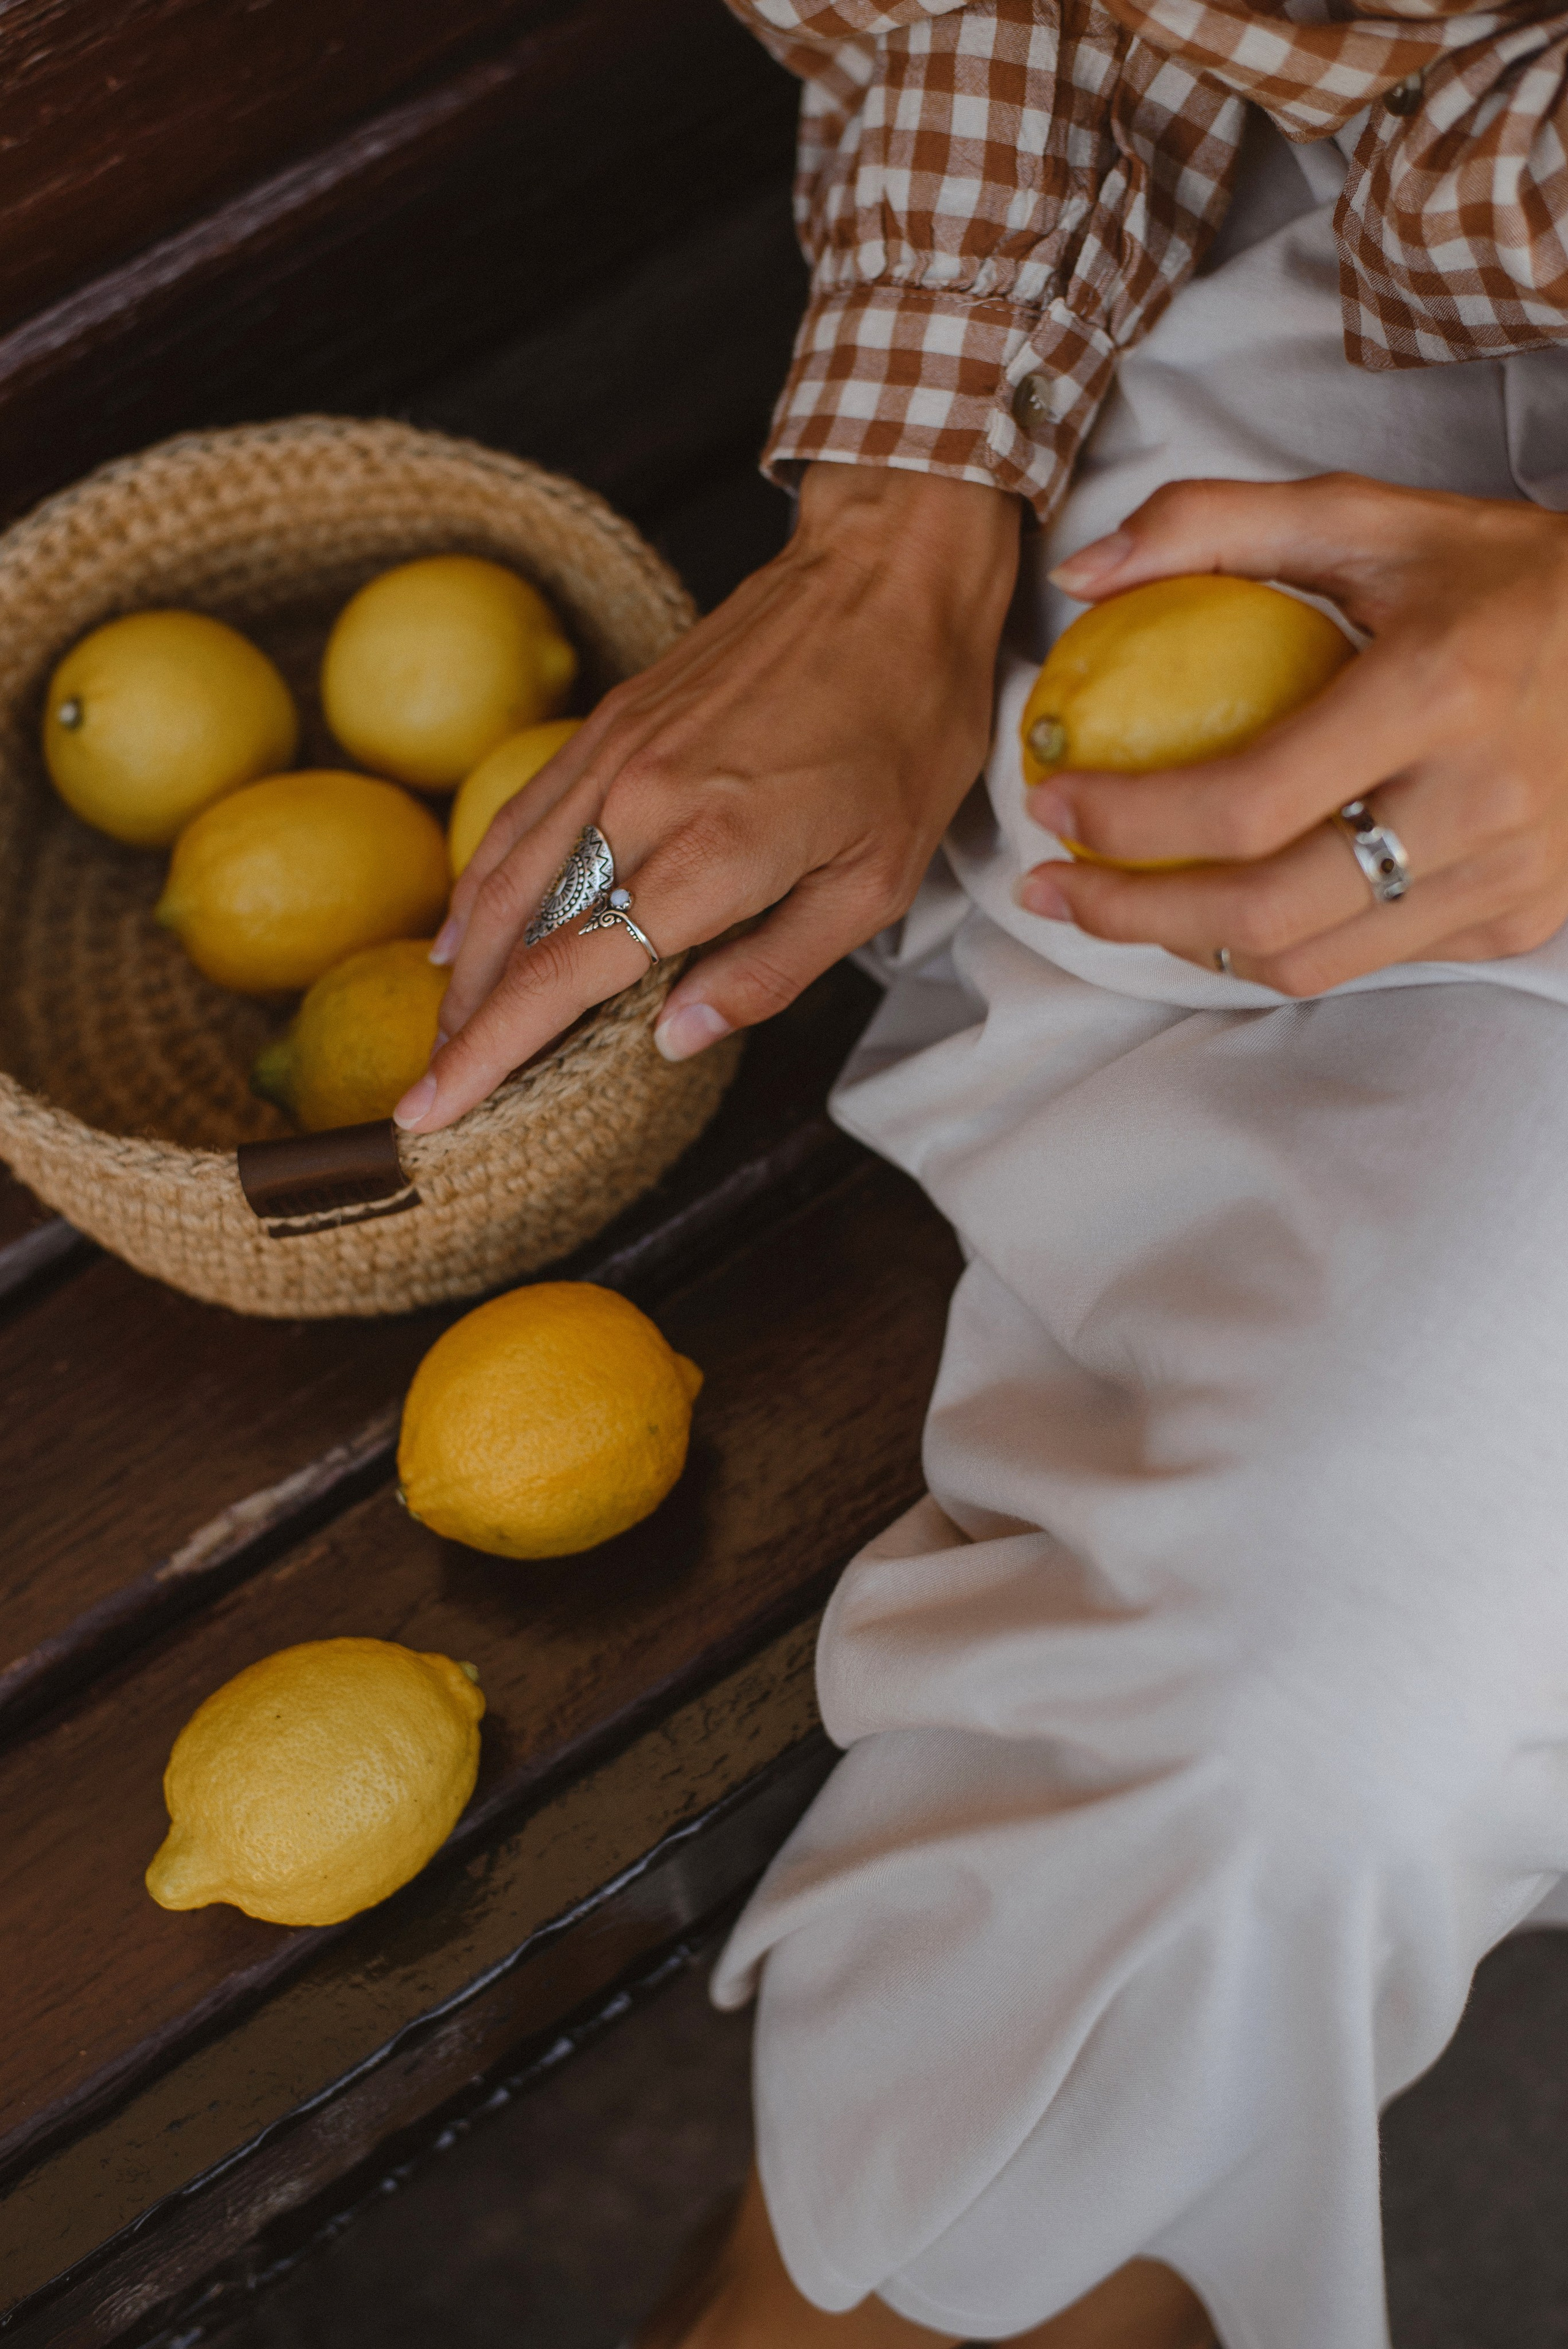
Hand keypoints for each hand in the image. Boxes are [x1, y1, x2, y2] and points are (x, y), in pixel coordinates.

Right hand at [394, 462, 1020, 1133]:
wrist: (887, 574)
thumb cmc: (906, 730)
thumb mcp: (876, 882)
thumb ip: (770, 972)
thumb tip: (673, 1041)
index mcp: (711, 858)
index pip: (565, 977)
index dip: (490, 1053)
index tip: (431, 1111)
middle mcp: (641, 804)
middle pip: (516, 937)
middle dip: (463, 1026)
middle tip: (429, 1093)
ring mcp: (614, 754)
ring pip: (503, 876)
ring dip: (463, 964)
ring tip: (443, 1030)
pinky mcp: (611, 719)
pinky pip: (523, 815)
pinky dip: (482, 880)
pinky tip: (464, 928)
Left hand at [1017, 473, 1567, 993]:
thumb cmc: (1507, 576)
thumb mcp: (1373, 517)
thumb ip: (1219, 524)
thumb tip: (1080, 575)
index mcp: (1439, 691)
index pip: (1249, 802)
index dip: (1130, 823)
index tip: (1054, 804)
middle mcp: (1481, 802)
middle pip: (1264, 913)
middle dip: (1130, 916)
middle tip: (1050, 890)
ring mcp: (1510, 876)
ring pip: (1308, 961)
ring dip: (1188, 946)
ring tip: (1119, 904)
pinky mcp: (1522, 919)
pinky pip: (1369, 957)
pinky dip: (1280, 943)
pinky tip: (1225, 904)